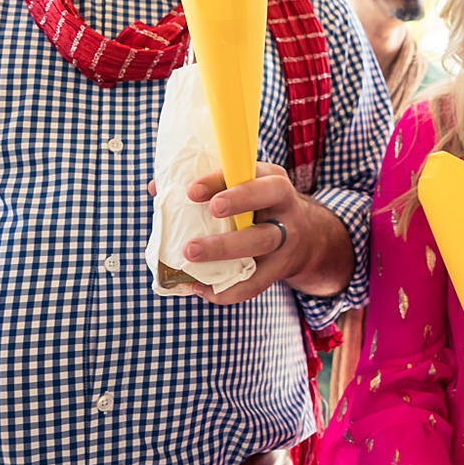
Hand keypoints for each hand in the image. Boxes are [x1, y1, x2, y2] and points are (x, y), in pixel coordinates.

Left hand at [176, 162, 351, 301]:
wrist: (306, 238)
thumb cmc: (259, 208)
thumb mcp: (243, 189)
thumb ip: (206, 186)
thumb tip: (157, 188)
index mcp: (271, 180)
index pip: (251, 174)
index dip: (221, 181)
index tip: (192, 191)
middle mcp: (284, 207)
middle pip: (264, 201)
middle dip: (233, 209)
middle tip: (201, 214)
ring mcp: (286, 240)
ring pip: (261, 242)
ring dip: (223, 250)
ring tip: (189, 255)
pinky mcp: (280, 269)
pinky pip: (256, 283)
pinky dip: (227, 291)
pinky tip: (201, 289)